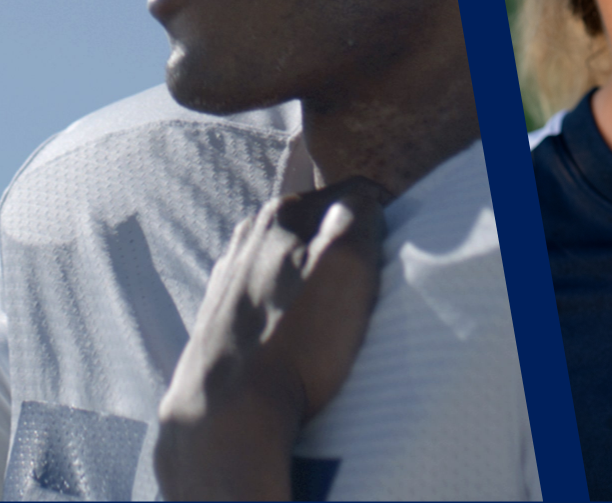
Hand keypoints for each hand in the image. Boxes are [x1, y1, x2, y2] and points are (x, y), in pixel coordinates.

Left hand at [155, 180, 388, 500]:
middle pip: (320, 233)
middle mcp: (244, 241)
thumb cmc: (293, 343)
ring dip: (318, 290)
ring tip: (333, 329)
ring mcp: (227, 284)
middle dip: (347, 256)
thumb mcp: (346, 264)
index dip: (383, 223)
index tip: (391, 261)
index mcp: (277, 216)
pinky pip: (272, 306)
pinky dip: (291, 318)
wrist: (226, 416)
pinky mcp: (220, 326)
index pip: (353, 195)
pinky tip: (297, 346)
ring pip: (294, 270)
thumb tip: (361, 200)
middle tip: (365, 298)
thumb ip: (359, 214)